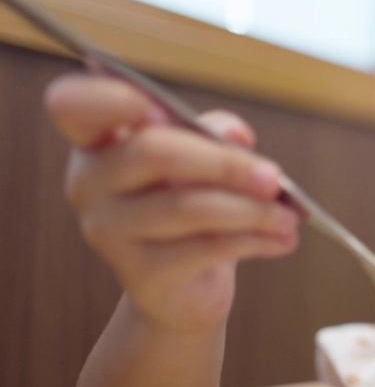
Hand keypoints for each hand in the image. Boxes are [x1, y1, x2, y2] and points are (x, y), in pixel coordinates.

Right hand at [45, 73, 299, 333]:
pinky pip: (206, 248)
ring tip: (289, 216)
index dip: (112, 99)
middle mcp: (89, 183)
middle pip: (153, 153)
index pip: (72, 104)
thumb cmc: (192, 208)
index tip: (163, 108)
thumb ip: (212, 134)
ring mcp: (108, 231)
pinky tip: (283, 239)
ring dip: (252, 210)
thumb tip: (234, 134)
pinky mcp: (140, 274)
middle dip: (225, 163)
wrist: (184, 287)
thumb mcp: (202, 163)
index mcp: (96, 141)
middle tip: (274, 176)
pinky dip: (255, 241)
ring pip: (188, 207)